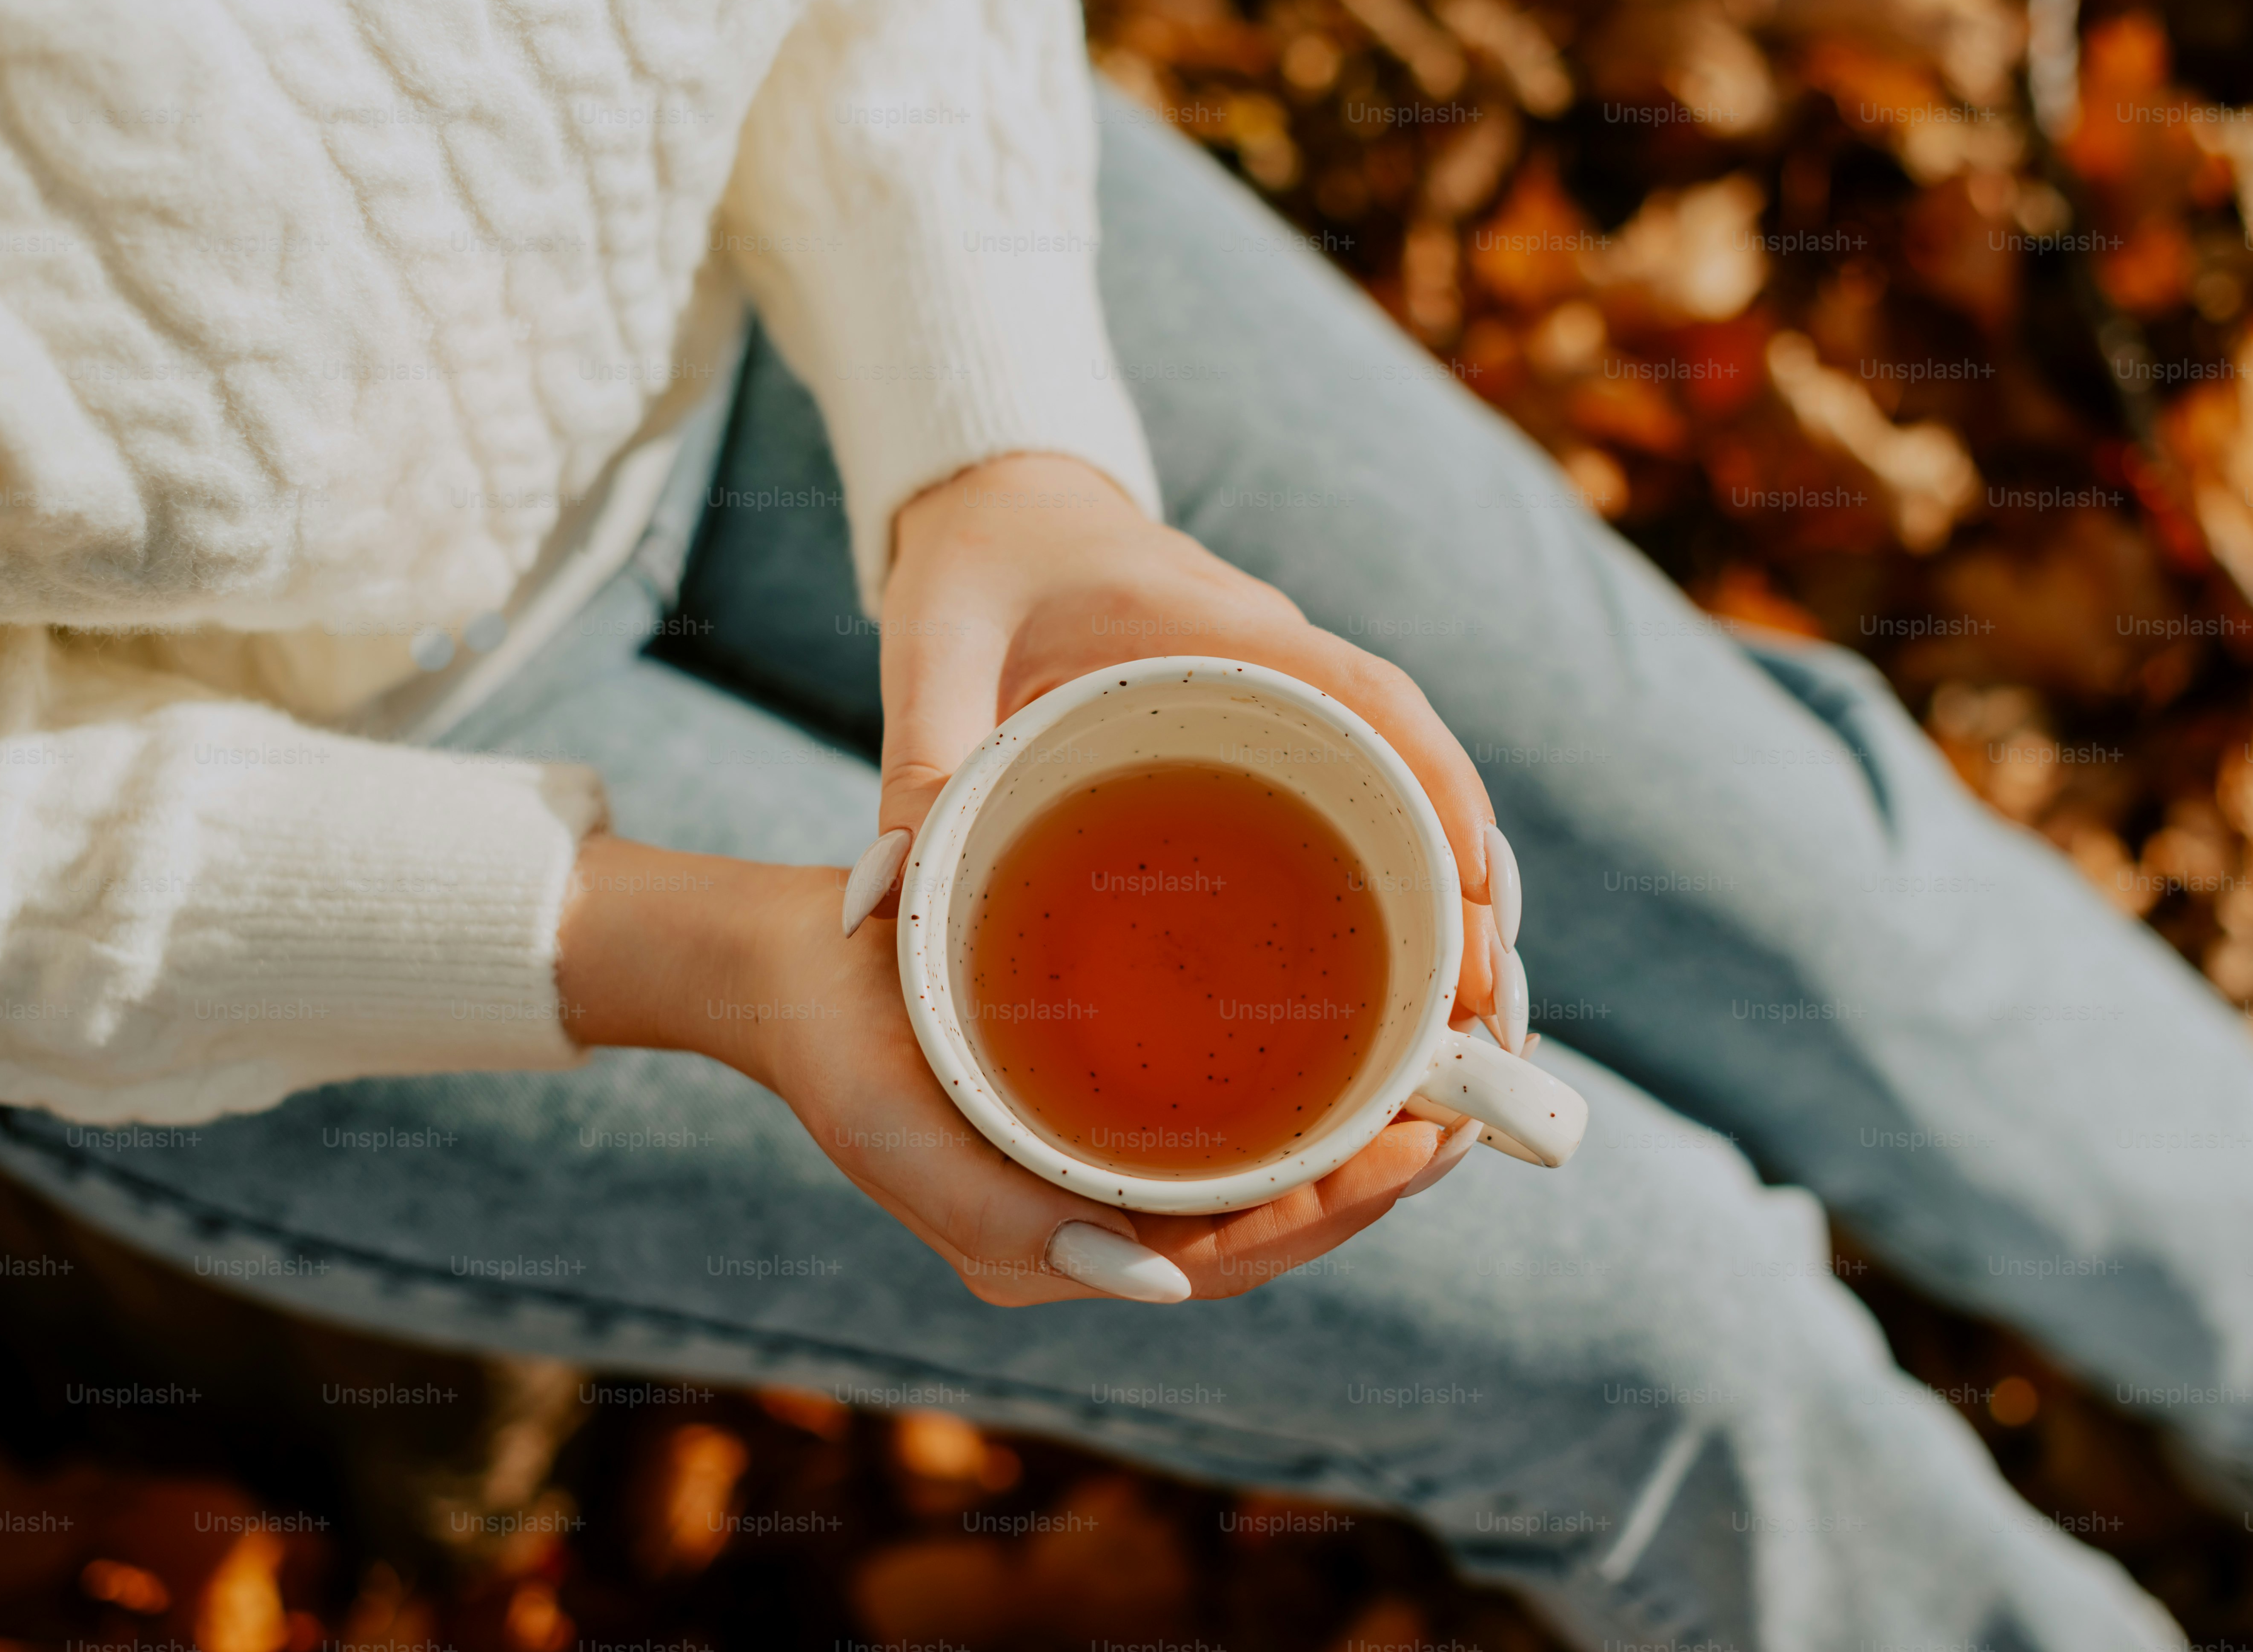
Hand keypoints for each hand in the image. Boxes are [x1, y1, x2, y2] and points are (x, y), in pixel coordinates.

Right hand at [557, 837, 1451, 1305]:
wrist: (788, 968)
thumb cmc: (838, 1044)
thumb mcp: (899, 1134)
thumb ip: (1009, 1219)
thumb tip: (1154, 1283)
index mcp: (1045, 1253)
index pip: (1224, 1256)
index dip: (1331, 1212)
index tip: (1420, 1147)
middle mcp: (1083, 1228)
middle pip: (1257, 1230)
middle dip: (1365, 1186)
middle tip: (1464, 1118)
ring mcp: (1090, 1173)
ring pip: (1248, 1184)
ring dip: (1343, 1147)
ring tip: (1436, 1089)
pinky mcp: (1092, 1115)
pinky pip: (1212, 1131)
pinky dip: (1287, 1106)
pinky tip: (1347, 1057)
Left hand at [865, 453, 1523, 1038]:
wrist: (1002, 498)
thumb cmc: (977, 562)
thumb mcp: (932, 643)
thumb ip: (918, 754)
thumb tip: (885, 898)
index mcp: (1217, 626)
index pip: (1370, 699)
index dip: (1438, 792)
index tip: (1479, 890)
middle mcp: (1275, 655)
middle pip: (1414, 759)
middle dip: (1467, 875)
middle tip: (1487, 1004)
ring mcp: (1281, 688)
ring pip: (1401, 782)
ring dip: (1447, 885)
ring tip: (1467, 1015)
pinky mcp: (1266, 723)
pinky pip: (1355, 790)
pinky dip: (1392, 868)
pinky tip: (1400, 967)